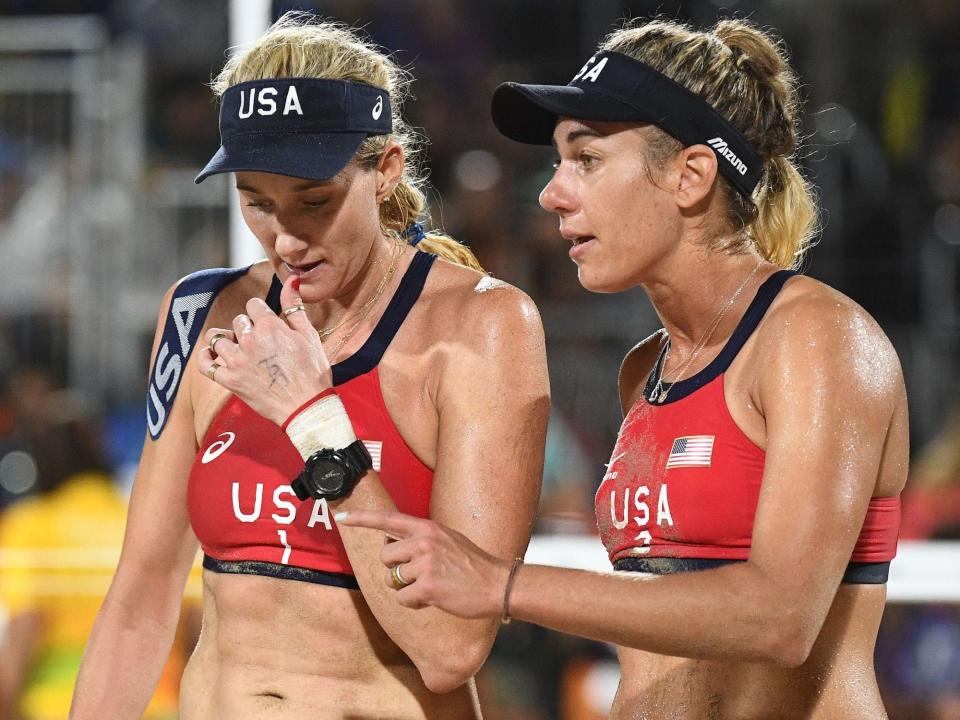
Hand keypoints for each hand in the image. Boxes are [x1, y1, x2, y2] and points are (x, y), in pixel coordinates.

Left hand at [196, 275, 331, 425]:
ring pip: (217, 338)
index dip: (261, 312)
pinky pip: (206, 365)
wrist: (306, 406)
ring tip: (234, 345)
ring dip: (224, 339)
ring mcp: (237, 361)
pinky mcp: (230, 380)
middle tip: (258, 340)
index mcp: (269, 326)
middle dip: (247, 327)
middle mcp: (249, 340)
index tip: (266, 322)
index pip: (253, 305)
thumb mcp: (309, 335)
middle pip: (237, 320)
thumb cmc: (313, 372)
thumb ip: (295, 306)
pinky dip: (206, 358)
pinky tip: (213, 356)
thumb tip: (291, 279)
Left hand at [336, 510, 511, 619]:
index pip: (388, 519)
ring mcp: (426, 563)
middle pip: (384, 556)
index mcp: (428, 528)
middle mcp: (424, 541)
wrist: (497, 584)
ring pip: (392, 580)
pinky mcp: (428, 586)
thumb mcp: (448, 540)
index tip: (342, 516)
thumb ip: (422, 539)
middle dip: (395, 570)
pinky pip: (402, 599)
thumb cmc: (472, 565)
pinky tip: (432, 600)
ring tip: (430, 587)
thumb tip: (392, 543)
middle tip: (418, 576)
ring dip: (405, 589)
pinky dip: (414, 604)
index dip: (362, 518)